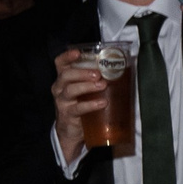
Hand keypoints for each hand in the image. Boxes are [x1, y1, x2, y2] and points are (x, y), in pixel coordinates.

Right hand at [50, 46, 108, 164]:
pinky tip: (102, 103)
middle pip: (66, 75)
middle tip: (98, 73)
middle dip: (82, 72)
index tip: (78, 52)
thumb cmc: (82, 104)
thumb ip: (96, 78)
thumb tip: (123, 67)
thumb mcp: (86, 90)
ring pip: (71, 90)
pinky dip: (91, 104)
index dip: (67, 56)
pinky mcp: (68, 114)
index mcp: (64, 78)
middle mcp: (60, 88)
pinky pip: (78, 108)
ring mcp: (62, 101)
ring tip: (102, 85)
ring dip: (88, 86)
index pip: (60, 63)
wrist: (72, 131)